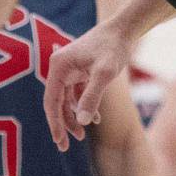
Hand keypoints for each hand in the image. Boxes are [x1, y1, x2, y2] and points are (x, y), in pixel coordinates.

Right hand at [43, 17, 133, 150]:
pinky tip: (95, 118)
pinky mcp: (78, 71)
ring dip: (74, 117)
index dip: (54, 123)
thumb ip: (91, 97)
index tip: (59, 141)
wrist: (124, 29)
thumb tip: (81, 121)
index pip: (51, 101)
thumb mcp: (104, 73)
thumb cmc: (113, 47)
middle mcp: (60, 68)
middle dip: (62, 124)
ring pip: (66, 100)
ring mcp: (69, 70)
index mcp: (58, 67)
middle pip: (56, 102)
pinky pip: (76, 94)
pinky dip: (83, 106)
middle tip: (66, 146)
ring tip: (82, 134)